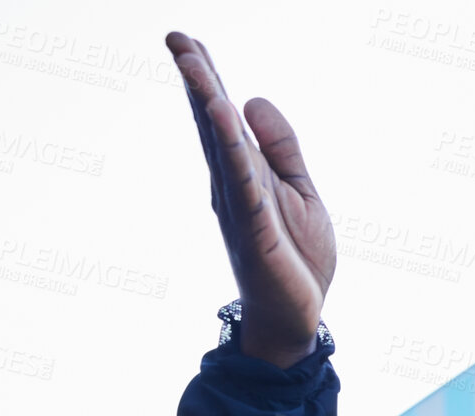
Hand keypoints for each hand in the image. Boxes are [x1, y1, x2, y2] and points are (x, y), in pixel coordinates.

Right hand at [166, 31, 334, 367]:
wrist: (298, 316)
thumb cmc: (296, 256)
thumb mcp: (299, 190)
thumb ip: (281, 147)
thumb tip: (252, 99)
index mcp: (245, 173)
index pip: (222, 119)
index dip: (207, 80)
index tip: (186, 42)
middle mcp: (234, 186)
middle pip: (212, 126)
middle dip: (197, 82)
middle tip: (176, 40)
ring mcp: (241, 208)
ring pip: (222, 149)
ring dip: (208, 106)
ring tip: (194, 66)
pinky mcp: (256, 231)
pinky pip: (244, 185)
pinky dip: (235, 152)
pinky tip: (226, 119)